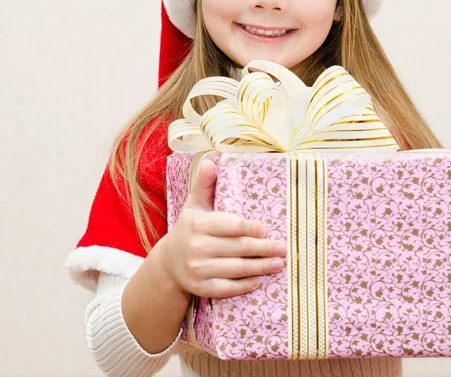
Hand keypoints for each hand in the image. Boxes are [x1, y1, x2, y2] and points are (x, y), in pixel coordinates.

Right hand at [159, 159, 286, 298]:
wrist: (168, 263)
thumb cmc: (189, 229)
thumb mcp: (194, 205)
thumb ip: (205, 184)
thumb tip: (210, 161)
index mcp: (198, 224)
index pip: (231, 225)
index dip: (251, 228)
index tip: (266, 229)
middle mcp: (197, 247)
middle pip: (238, 248)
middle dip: (264, 248)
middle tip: (283, 248)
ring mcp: (198, 269)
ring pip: (236, 269)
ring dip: (260, 267)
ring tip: (279, 263)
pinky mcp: (200, 288)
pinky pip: (227, 288)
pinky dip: (244, 286)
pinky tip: (259, 281)